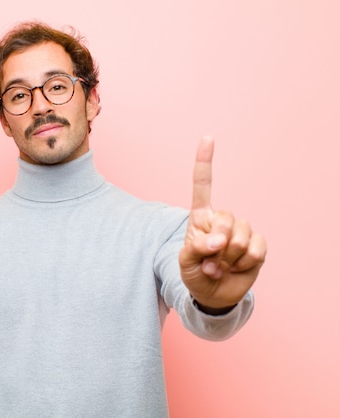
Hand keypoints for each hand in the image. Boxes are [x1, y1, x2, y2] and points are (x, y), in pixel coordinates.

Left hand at [179, 136, 266, 309]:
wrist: (213, 294)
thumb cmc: (195, 273)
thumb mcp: (185, 262)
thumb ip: (196, 248)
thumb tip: (218, 242)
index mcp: (200, 217)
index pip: (202, 186)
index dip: (205, 162)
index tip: (207, 138)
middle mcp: (222, 220)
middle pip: (226, 217)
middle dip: (218, 242)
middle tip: (210, 259)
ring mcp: (241, 232)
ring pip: (241, 235)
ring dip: (229, 257)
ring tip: (220, 266)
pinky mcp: (257, 246)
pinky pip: (256, 249)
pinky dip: (244, 263)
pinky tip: (236, 268)